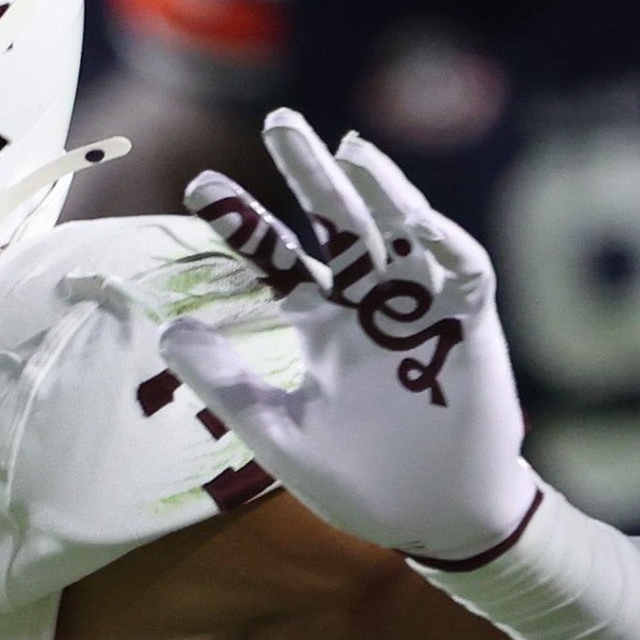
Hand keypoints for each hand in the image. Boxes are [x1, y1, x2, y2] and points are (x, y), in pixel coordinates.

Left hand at [162, 107, 540, 564]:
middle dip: (312, 174)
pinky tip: (417, 221)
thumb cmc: (363, 481)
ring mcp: (422, 312)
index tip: (200, 185)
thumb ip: (228, 383)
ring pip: (401, 232)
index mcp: (324, 325)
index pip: (279, 260)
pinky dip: (444, 242)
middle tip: (281, 121)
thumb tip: (169, 329)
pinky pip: (463, 271)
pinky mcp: (470, 326)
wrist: (439, 518)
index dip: (246, 222)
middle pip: (340, 224)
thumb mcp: (280, 433)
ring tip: (350, 148)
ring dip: (381, 189)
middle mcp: (370, 306)